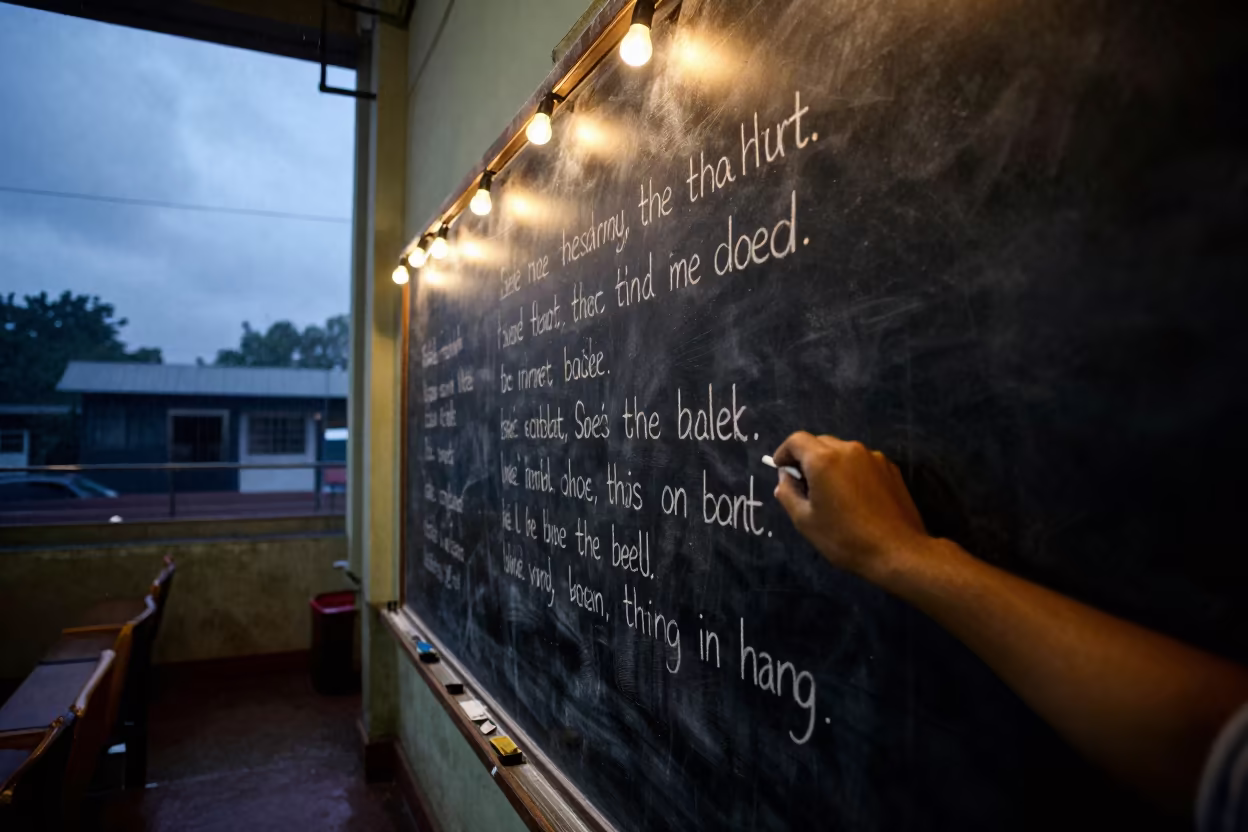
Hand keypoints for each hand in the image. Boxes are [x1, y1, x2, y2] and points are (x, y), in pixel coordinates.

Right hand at [772, 431, 928, 578]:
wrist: (897, 551)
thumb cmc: (845, 538)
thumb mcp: (805, 521)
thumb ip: (788, 493)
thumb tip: (785, 479)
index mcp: (824, 459)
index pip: (796, 440)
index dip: (785, 452)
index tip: (782, 469)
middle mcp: (849, 449)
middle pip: (820, 442)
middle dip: (807, 458)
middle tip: (805, 485)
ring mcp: (873, 457)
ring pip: (842, 451)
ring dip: (831, 464)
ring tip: (832, 493)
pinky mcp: (890, 468)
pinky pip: (862, 461)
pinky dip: (851, 471)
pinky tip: (855, 497)